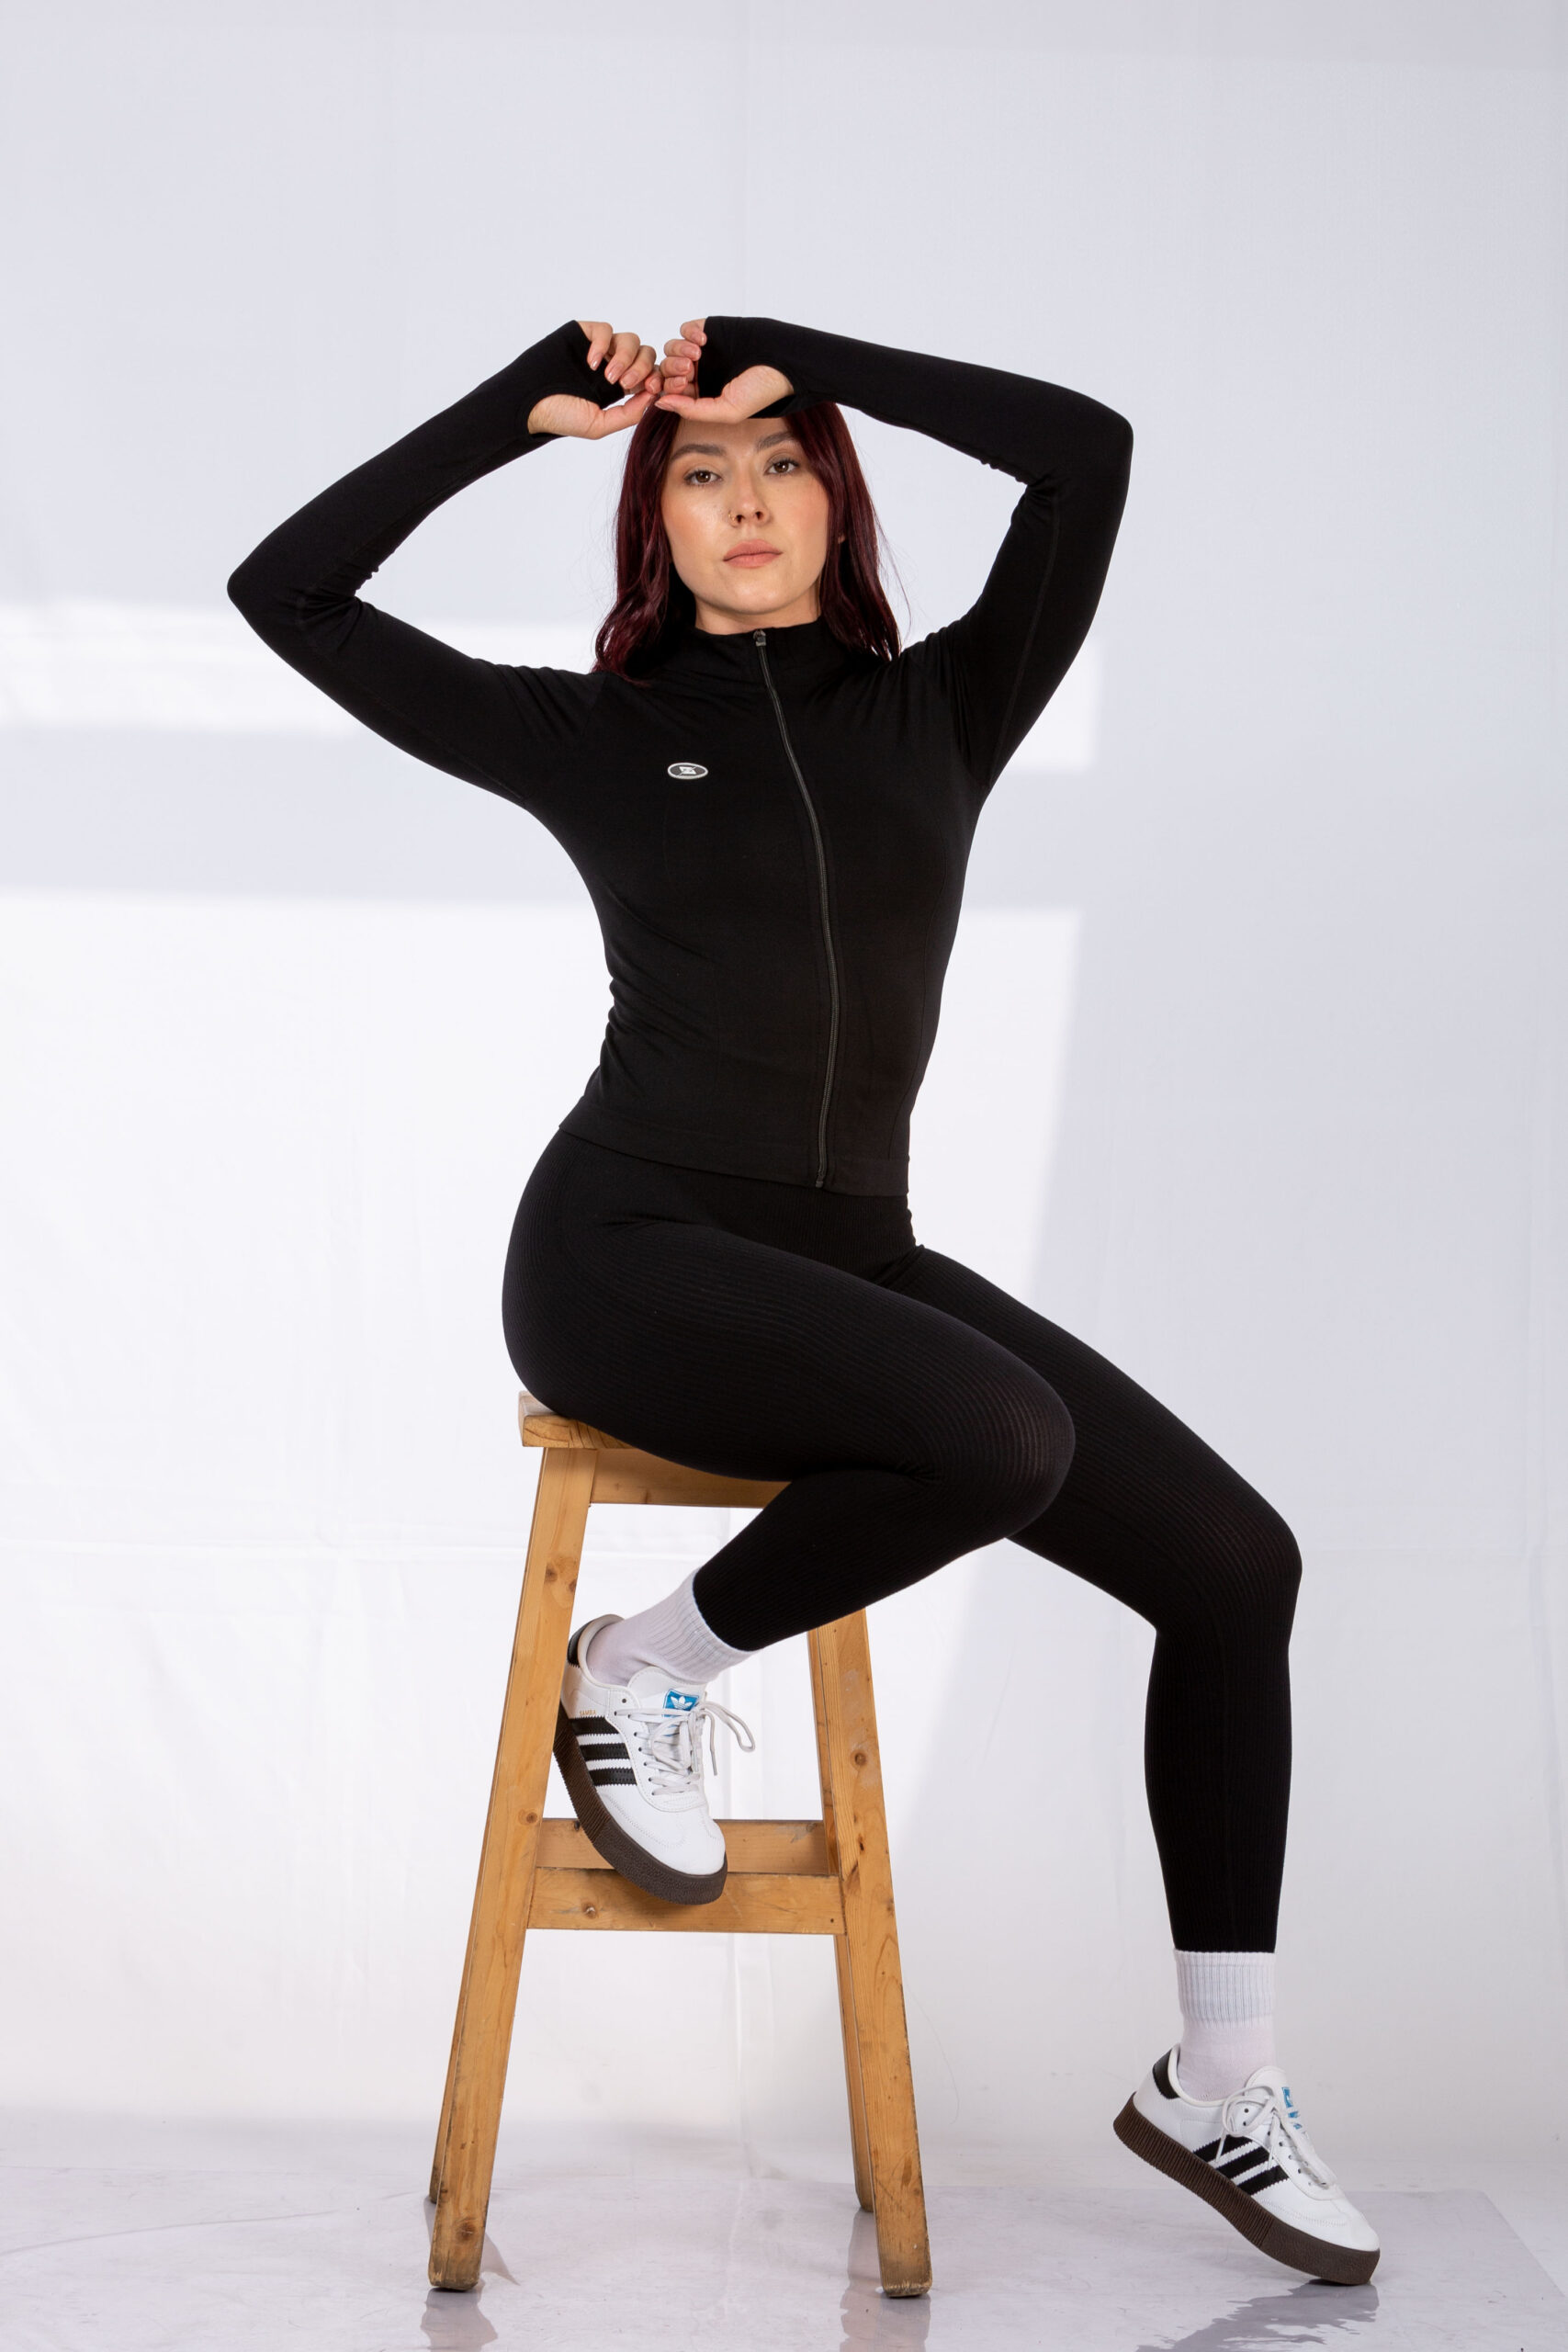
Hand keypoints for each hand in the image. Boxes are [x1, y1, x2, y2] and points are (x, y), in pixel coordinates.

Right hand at [527, 322, 663, 437]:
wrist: (530, 403)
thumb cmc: (562, 416)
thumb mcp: (600, 424)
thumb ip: (629, 414)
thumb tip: (653, 396)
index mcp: (621, 387)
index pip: (650, 373)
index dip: (656, 377)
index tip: (651, 388)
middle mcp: (613, 365)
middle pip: (645, 353)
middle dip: (642, 367)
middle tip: (626, 383)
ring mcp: (600, 348)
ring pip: (629, 339)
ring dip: (624, 357)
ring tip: (608, 377)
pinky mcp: (585, 334)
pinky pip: (605, 329)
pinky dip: (603, 344)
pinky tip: (592, 363)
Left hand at [656, 319, 791, 420]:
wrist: (783, 361)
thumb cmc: (760, 391)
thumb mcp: (726, 410)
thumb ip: (691, 410)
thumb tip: (660, 403)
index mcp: (700, 394)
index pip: (670, 390)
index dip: (668, 387)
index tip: (683, 385)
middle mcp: (698, 373)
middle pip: (667, 368)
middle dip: (672, 369)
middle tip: (689, 371)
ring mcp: (702, 351)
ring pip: (672, 348)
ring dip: (679, 351)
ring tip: (698, 355)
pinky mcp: (707, 329)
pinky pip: (685, 329)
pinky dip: (688, 333)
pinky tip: (704, 341)